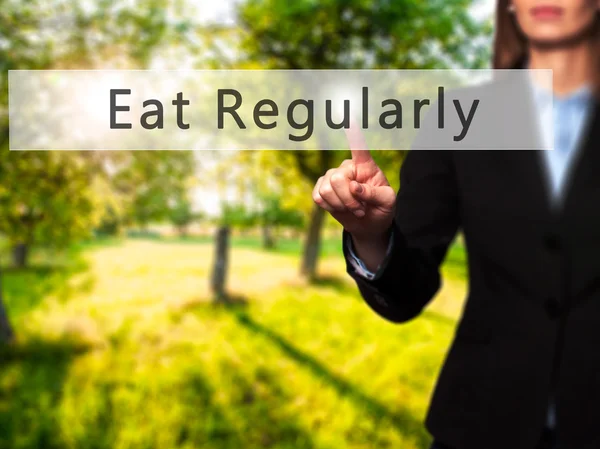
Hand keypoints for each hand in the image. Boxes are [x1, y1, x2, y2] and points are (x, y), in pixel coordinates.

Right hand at [312, 124, 395, 242]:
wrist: (368, 225)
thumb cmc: (381, 208)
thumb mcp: (387, 201)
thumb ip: (374, 193)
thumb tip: (354, 187)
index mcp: (366, 166)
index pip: (359, 147)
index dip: (353, 132)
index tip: (346, 114)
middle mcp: (347, 167)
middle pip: (337, 178)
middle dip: (348, 199)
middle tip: (360, 209)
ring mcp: (332, 177)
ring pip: (327, 189)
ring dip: (341, 205)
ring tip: (353, 209)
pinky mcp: (321, 189)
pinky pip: (318, 196)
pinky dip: (330, 207)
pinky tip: (339, 208)